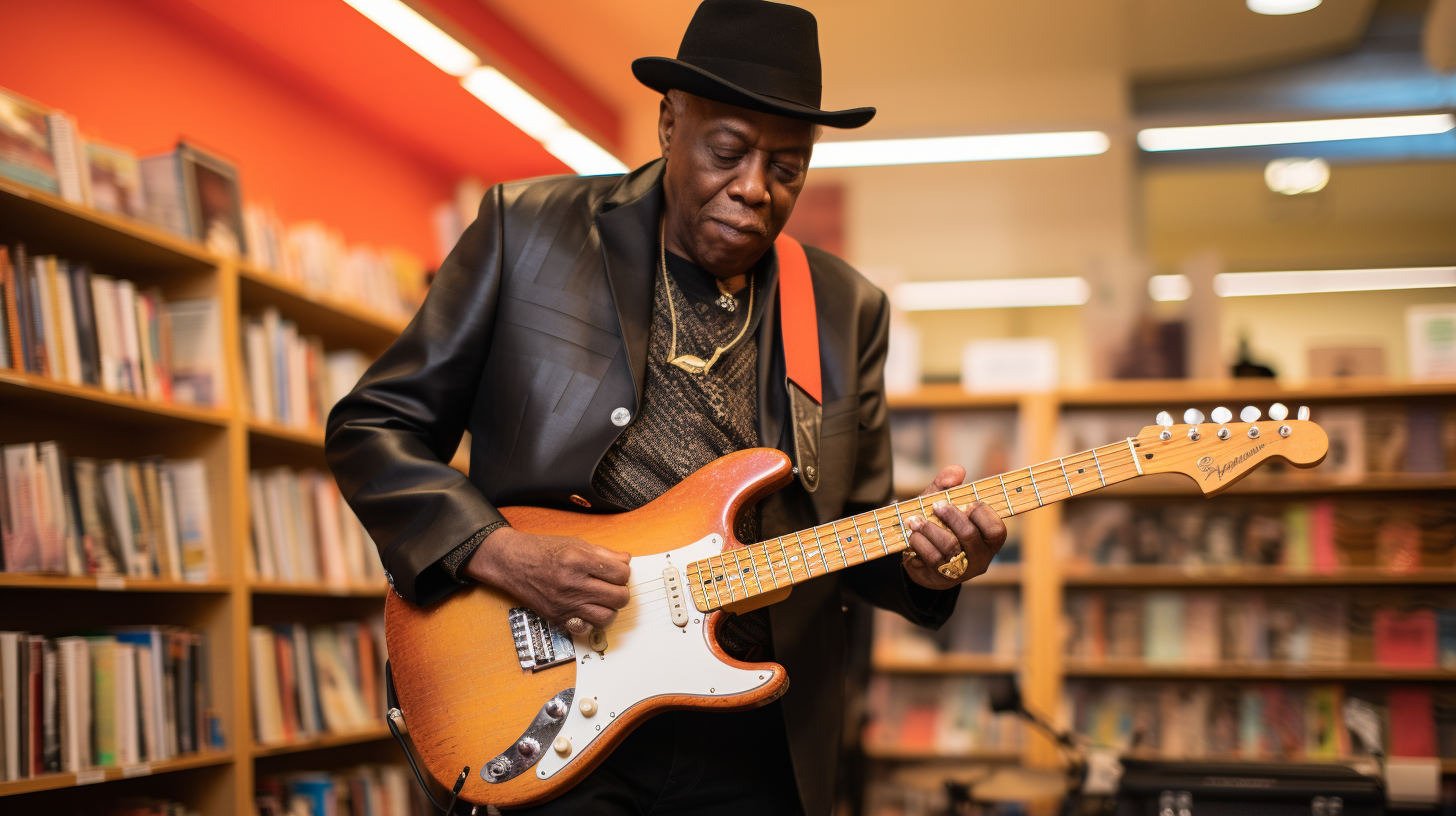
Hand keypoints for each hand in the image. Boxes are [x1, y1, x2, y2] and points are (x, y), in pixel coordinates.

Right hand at [462, 527, 631, 628]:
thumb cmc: (541, 550)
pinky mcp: (558, 617)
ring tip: (603, 598)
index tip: (618, 572)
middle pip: (618, 597)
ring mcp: (565, 603)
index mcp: (578, 560)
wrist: (512, 563)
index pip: (621, 574)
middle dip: (621, 591)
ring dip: (610, 608)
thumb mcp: (575, 543)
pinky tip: (589, 610)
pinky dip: (592, 622)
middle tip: (613, 586)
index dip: (624, 573)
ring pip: (607, 616)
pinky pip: (586, 628)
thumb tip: (626, 561)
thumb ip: (604, 553)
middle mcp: (572, 584)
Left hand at [900, 465, 1007, 590]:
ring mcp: (962, 571)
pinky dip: (920, 542)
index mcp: (990, 540)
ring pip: (949, 547)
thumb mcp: (942, 499)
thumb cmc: (939, 522)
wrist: (920, 554)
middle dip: (950, 516)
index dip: (981, 513)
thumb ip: (948, 483)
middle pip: (969, 535)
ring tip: (916, 520)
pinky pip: (932, 558)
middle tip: (936, 506)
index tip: (966, 503)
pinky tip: (913, 535)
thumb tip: (957, 472)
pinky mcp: (942, 578)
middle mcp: (981, 558)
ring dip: (929, 529)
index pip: (996, 529)